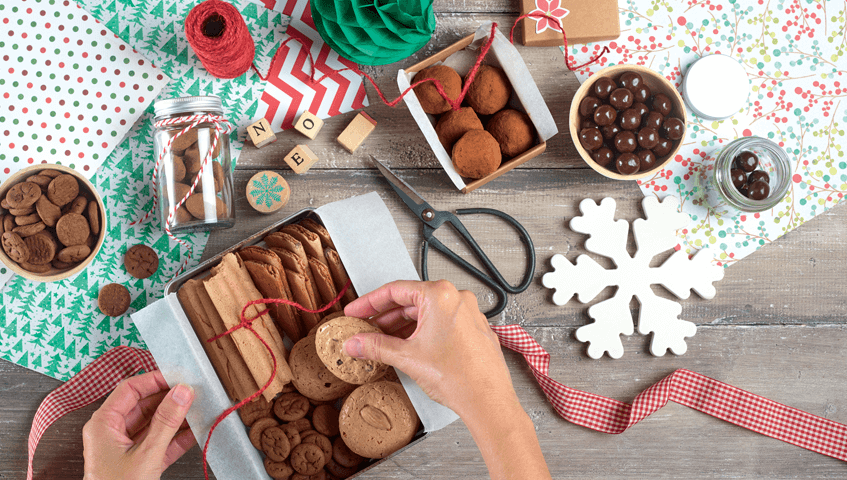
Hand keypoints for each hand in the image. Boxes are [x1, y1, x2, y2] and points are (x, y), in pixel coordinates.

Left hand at [82, 371, 196, 479]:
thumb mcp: (146, 454)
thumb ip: (166, 421)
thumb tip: (182, 392)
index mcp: (103, 424)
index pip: (130, 389)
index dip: (154, 379)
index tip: (178, 376)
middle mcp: (112, 432)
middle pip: (144, 405)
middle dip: (170, 399)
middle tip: (193, 393)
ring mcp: (125, 448)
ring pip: (154, 423)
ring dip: (177, 418)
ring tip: (199, 410)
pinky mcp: (139, 462)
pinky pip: (159, 442)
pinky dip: (177, 437)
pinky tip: (195, 431)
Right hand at [342, 279, 516, 416]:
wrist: (487, 401)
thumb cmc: (460, 377)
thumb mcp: (407, 357)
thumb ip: (376, 346)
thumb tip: (357, 343)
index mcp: (440, 296)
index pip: (395, 291)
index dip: (369, 302)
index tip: (356, 311)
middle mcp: (457, 299)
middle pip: (411, 301)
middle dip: (385, 317)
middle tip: (365, 328)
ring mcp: (468, 314)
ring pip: (426, 313)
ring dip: (403, 326)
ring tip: (383, 341)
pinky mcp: (473, 330)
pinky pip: (442, 323)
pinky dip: (422, 332)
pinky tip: (409, 347)